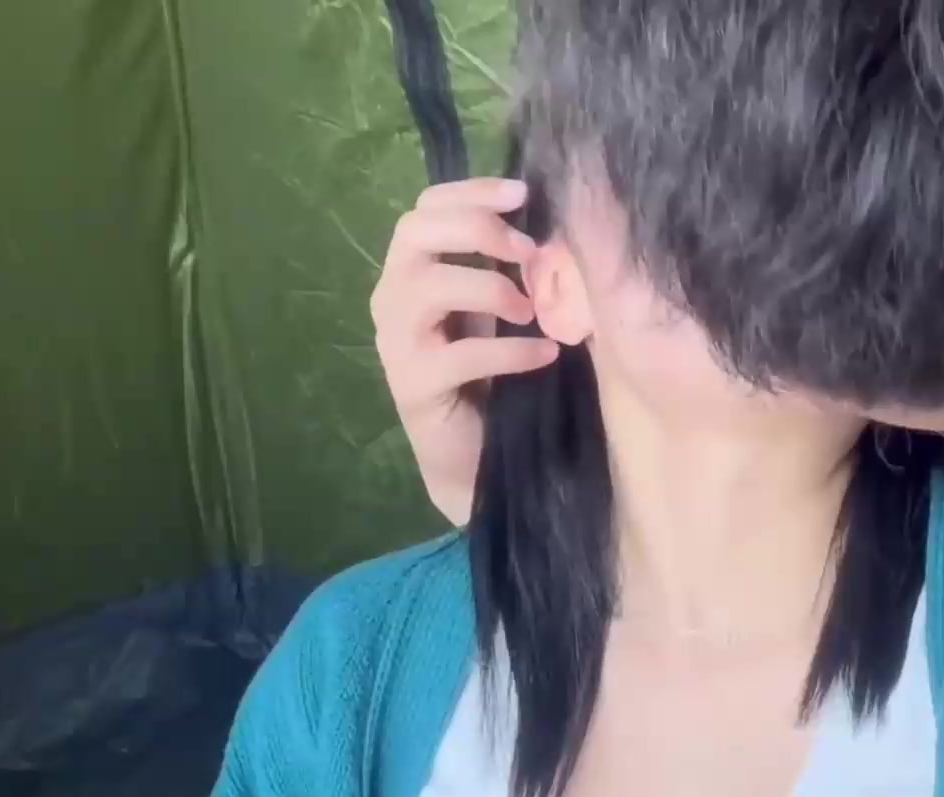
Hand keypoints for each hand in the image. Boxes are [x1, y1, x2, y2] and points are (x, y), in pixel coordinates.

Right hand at [371, 178, 559, 525]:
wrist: (473, 457)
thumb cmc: (488, 376)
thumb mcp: (499, 310)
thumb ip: (506, 267)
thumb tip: (552, 223)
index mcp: (410, 271)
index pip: (425, 208)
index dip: (471, 192)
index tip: (522, 194)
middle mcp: (392, 298)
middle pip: (416, 233)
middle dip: (478, 230)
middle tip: (528, 252)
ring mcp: (395, 342)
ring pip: (428, 287)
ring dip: (489, 288)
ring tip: (532, 310)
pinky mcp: (412, 385)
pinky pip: (460, 355)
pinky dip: (510, 351)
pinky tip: (545, 355)